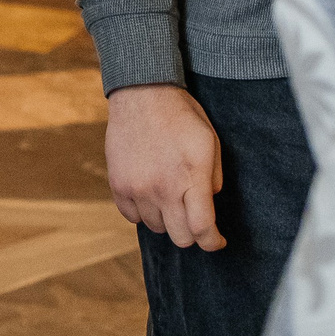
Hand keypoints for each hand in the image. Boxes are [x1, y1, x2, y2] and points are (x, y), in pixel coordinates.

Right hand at [105, 84, 225, 250]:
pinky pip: (132, 217)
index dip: (213, 241)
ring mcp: (137, 188)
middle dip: (192, 233)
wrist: (141, 94)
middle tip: (193, 217)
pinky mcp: (118, 185)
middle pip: (181, 237)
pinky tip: (150, 195)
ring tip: (169, 196)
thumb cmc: (181, 116)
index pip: (203, 228)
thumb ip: (214, 179)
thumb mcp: (211, 142)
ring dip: (166, 219)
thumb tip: (208, 204)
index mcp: (192, 177)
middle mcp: (163, 188)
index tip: (216, 241)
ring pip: (156, 228)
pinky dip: (143, 212)